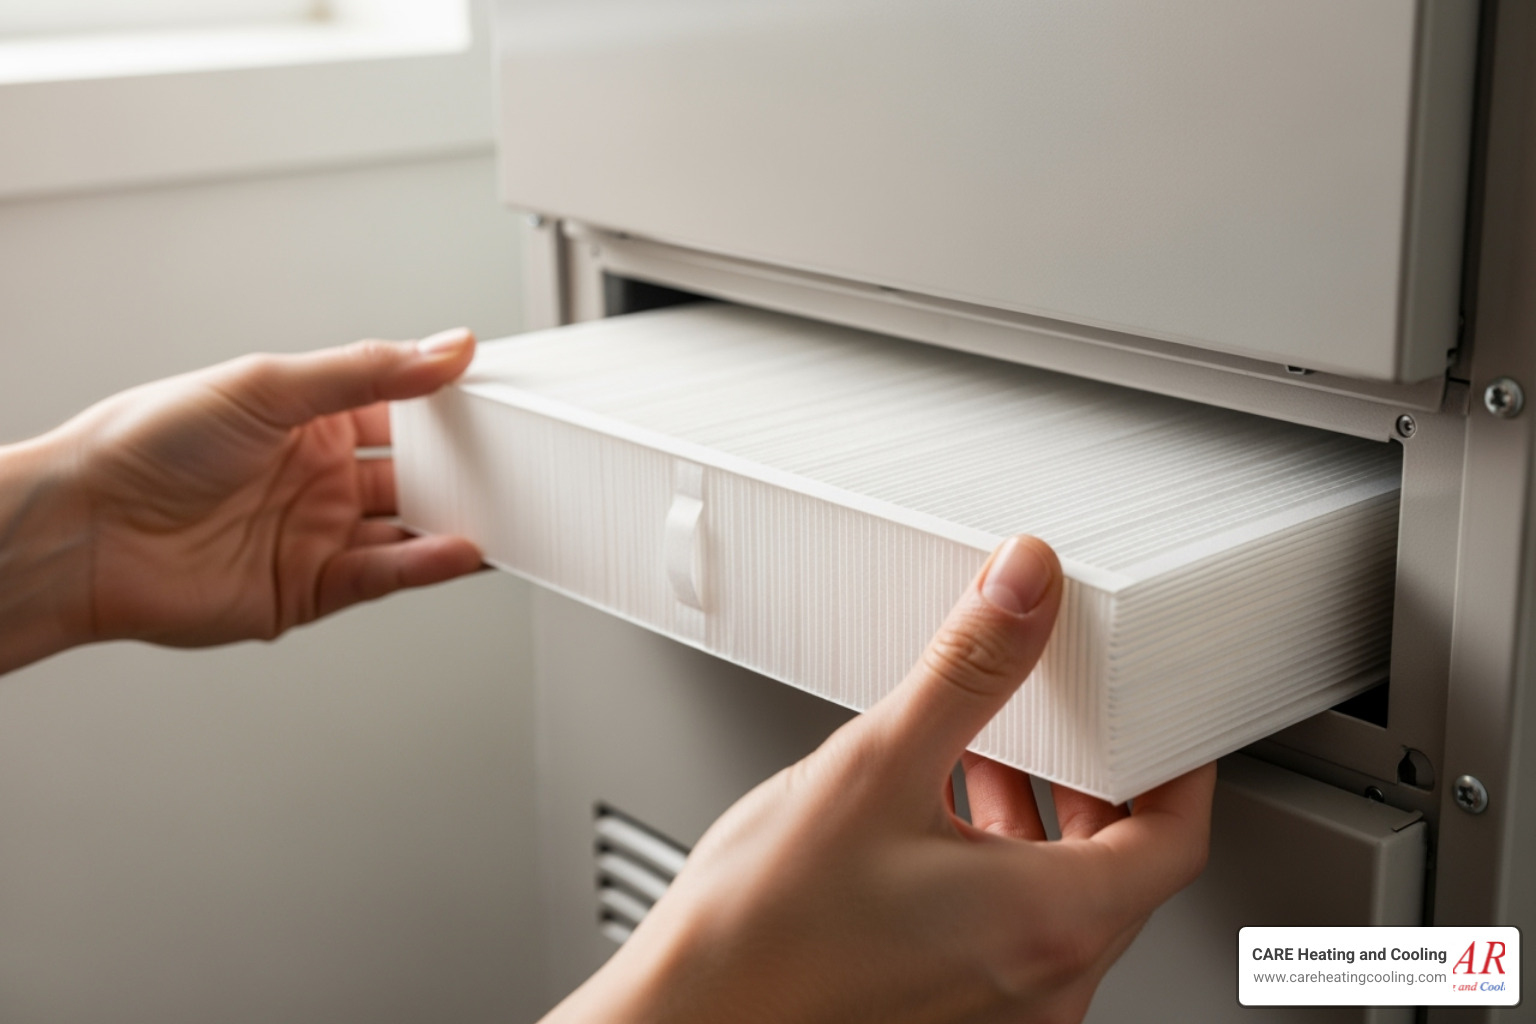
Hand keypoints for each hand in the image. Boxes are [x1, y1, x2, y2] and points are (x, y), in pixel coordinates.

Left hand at [0, 329, 483, 671]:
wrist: (83, 531)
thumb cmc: (146, 444)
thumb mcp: (270, 385)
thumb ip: (368, 371)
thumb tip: (447, 347)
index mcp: (307, 418)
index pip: (399, 407)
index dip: (447, 405)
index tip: (499, 400)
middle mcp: (316, 476)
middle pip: (415, 473)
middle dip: (465, 469)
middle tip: (519, 462)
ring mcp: (315, 534)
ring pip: (408, 529)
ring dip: (456, 522)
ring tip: (508, 513)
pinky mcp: (308, 590)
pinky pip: (384, 574)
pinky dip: (427, 564)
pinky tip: (461, 549)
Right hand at [549, 536, 1215, 1023]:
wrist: (683, 1022)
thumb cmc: (761, 932)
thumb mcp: (875, 766)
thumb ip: (968, 669)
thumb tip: (1024, 588)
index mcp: (1047, 924)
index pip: (1176, 838)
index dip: (1178, 766)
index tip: (1159, 719)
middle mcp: (1041, 985)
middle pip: (1122, 869)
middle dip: (1097, 783)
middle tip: (1070, 721)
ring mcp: (1000, 1014)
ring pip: (1062, 901)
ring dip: (1041, 822)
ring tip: (986, 755)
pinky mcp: (952, 1016)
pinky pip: (1012, 933)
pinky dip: (999, 867)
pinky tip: (934, 819)